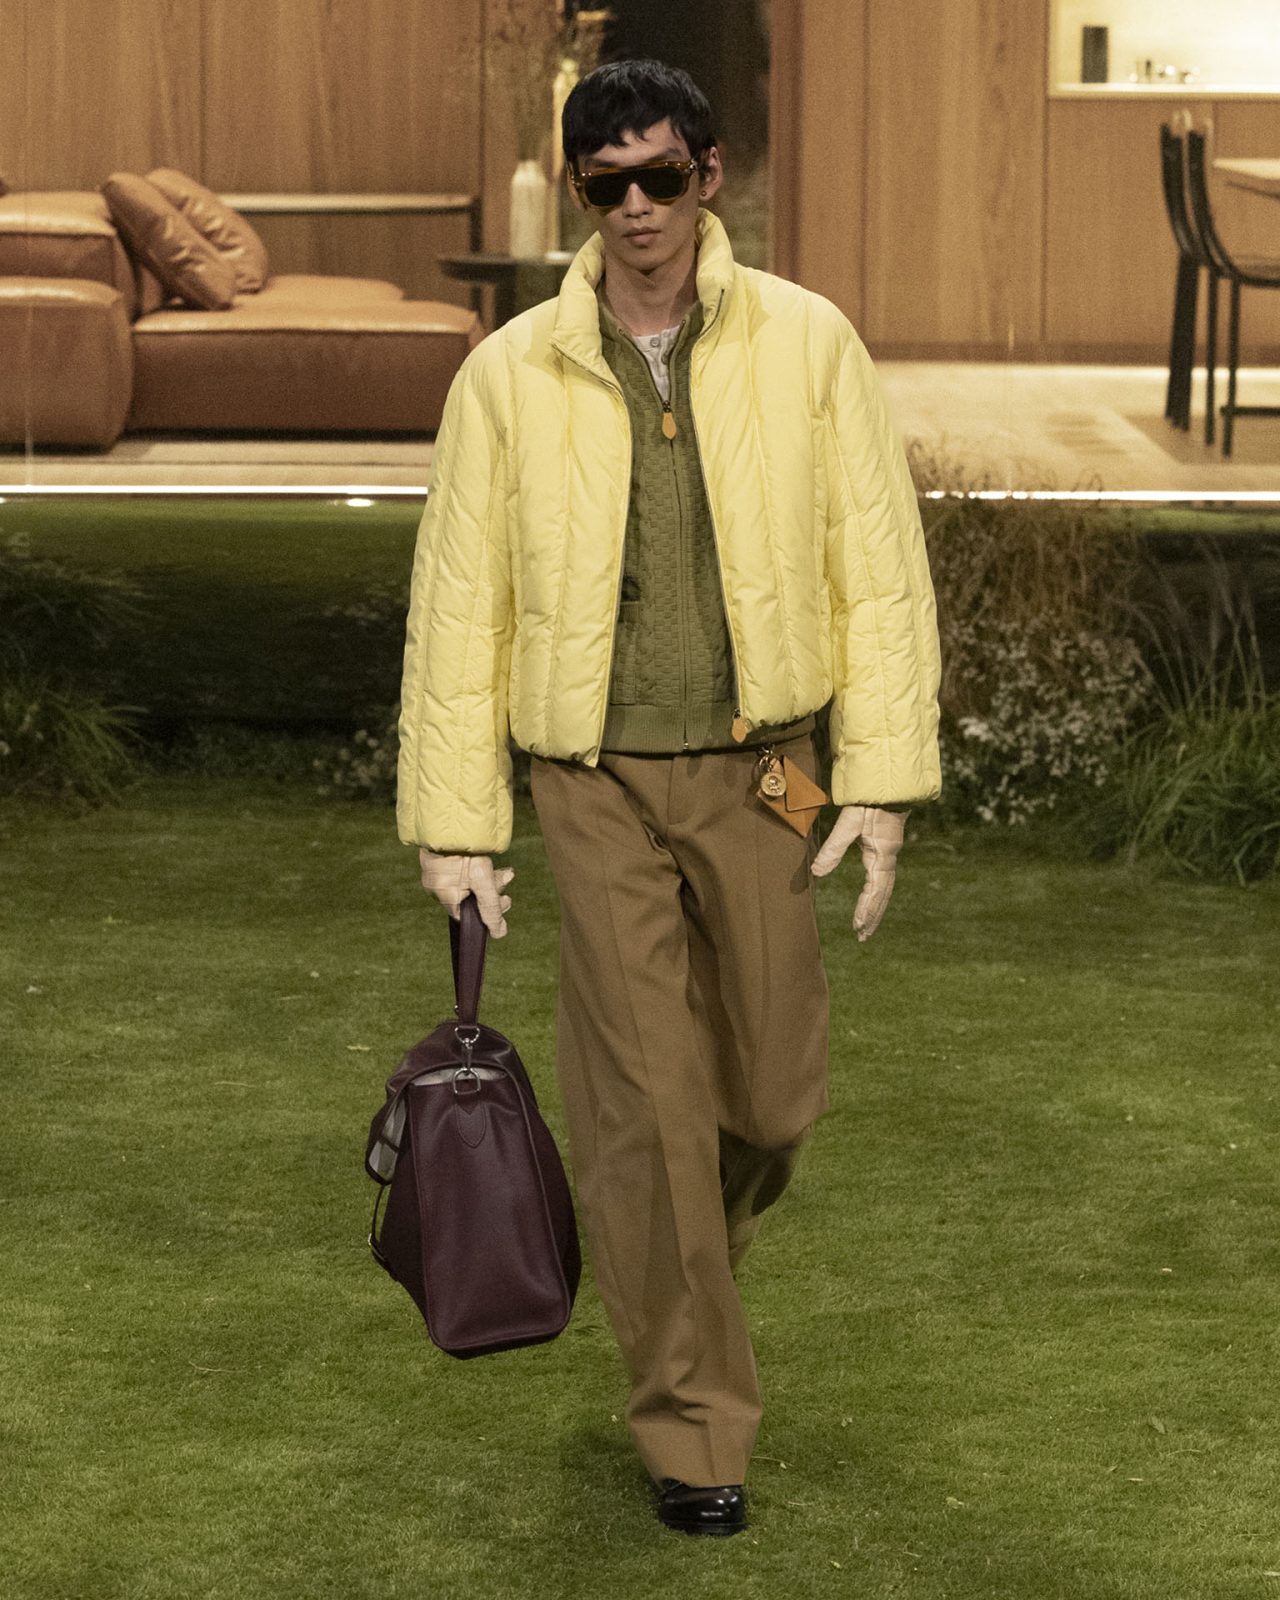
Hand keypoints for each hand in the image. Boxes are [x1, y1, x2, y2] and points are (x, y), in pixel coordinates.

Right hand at [419, 850, 513, 937]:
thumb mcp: (482, 880)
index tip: (506, 902)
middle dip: (493, 892)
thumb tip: (499, 933)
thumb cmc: (464, 851)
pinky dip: (477, 868)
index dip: (488, 911)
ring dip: (489, 878)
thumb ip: (491, 906)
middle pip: (470, 897)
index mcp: (444, 896)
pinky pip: (460, 869)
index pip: (468, 915)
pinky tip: (490, 860)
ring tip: (507, 872)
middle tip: (508, 885)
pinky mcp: (439, 856)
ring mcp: (436, 870)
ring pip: (467, 881)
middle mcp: (436, 885)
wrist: (447, 815)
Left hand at [809, 805, 907, 941]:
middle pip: (883, 894)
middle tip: (862, 937)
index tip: (858, 926)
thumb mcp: (849, 823)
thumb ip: (833, 848)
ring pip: (885, 887)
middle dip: (873, 916)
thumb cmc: (868, 801)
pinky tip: (871, 898)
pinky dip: (878, 893)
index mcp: (882, 855)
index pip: (875, 890)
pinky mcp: (887, 846)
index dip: (867, 909)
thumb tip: (817, 873)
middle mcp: (889, 857)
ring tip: (866, 926)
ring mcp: (890, 852)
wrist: (889, 782)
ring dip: (876, 907)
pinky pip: (884, 877)